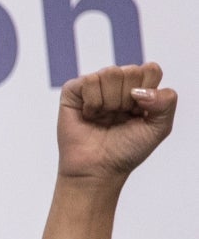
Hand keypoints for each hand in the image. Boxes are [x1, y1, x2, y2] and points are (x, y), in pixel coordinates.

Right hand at [56, 62, 175, 182]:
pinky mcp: (73, 90)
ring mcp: (95, 85)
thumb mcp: (159, 128)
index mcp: (139, 89)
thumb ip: (166, 102)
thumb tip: (140, 90)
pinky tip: (89, 115)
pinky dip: (92, 103)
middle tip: (119, 117)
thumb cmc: (126, 150)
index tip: (138, 113)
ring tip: (103, 117)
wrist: (97, 168)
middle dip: (127, 100)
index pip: (150, 70)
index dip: (147, 92)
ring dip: (110, 102)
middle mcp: (118, 84)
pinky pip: (89, 81)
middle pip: (132, 71)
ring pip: (110, 73)